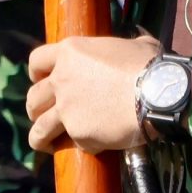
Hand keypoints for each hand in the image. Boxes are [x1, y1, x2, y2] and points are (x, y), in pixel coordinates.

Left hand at [25, 32, 162, 154]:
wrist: (157, 94)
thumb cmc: (150, 65)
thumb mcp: (134, 45)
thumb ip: (123, 47)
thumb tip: (135, 47)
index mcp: (70, 52)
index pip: (37, 60)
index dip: (37, 73)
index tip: (40, 80)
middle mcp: (61, 79)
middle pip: (34, 97)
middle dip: (36, 108)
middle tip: (43, 115)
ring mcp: (67, 108)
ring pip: (40, 129)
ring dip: (40, 138)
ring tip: (45, 145)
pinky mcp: (78, 133)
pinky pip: (74, 144)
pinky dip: (83, 146)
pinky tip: (95, 147)